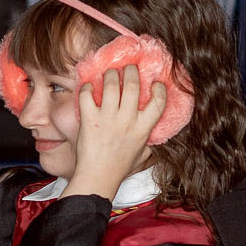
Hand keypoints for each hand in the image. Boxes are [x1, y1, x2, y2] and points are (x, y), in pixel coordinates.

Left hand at [67, 66, 167, 199]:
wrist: (98, 177)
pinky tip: (88, 87)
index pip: (158, 102)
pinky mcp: (89, 119)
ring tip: (109, 73)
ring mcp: (108, 118)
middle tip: (128, 68)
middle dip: (131, 71)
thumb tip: (152, 136)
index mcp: (142, 129)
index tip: (155, 83)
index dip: (158, 88)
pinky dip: (86, 87)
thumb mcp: (142, 155)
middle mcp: (127, 120)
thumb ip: (148, 142)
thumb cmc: (119, 168)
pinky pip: (87, 95)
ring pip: (110, 85)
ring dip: (110, 75)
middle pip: (132, 85)